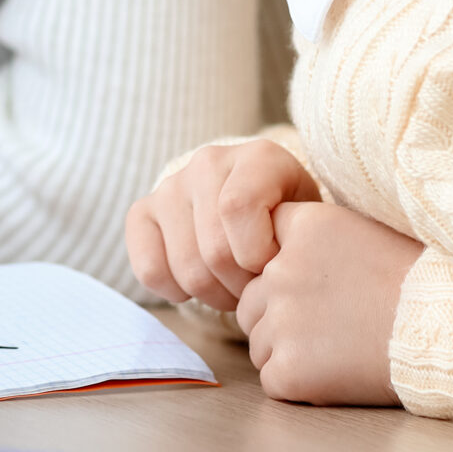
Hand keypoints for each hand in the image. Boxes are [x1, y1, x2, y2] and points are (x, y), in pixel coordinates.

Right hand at [124, 139, 320, 310]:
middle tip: (257, 288)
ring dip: (214, 294)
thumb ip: (302, 236)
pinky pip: (150, 269)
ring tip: (234, 287)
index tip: (276, 265)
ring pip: (186, 267)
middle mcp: (209, 162)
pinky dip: (175, 291)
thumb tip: (277, 268)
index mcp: (259, 157)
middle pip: (215, 249)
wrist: (260, 210)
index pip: (238, 207)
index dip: (258, 253)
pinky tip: (197, 285)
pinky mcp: (143, 212)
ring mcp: (171, 186)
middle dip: (242, 286)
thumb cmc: (291, 224)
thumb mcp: (309, 223)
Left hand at [237, 201, 419, 405]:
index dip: (283, 269)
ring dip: (287, 349)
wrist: (448, 333)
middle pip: (252, 299)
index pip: (259, 245)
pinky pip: (272, 378)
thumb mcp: (362, 231)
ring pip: (258, 341)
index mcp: (303, 227)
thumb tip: (274, 252)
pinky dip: (297, 383)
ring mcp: (282, 321)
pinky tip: (335, 374)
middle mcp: (281, 270)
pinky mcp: (288, 369)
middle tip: (332, 325)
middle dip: (279, 315)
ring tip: (337, 348)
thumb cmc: (416, 284)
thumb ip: (312, 239)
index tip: (316, 284)